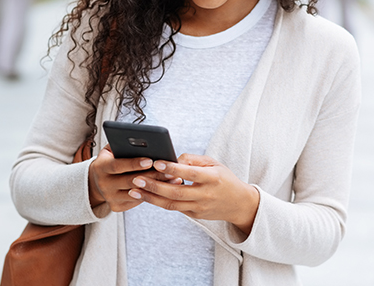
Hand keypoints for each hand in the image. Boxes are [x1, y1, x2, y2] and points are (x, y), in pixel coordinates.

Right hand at [88, 145, 182, 211]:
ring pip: (136, 193)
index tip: (151, 160)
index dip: (134, 163)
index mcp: (100, 167)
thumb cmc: (110, 160)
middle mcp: (103, 184)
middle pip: (130, 181)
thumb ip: (122, 145)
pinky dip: (152, 195)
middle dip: (151, 176)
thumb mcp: (111, 150)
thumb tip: (142, 141)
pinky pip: (137, 201)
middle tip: (170, 171)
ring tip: (174, 179)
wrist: (96, 181)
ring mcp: (110, 197)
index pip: (117, 166)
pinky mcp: (116, 207)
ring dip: (156, 187)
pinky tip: (167, 189)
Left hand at [127, 153, 259, 234]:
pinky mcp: (195, 215)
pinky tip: (145, 196)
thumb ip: (193, 160)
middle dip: (154, 186)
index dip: (172, 169)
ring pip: (171, 204)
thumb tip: (172, 159)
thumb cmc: (224, 178)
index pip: (190, 173)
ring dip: (150, 198)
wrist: (239, 204)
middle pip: (176, 192)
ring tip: (134, 190)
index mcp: (212, 178)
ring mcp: (200, 208)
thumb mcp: (214, 163)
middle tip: (136, 179)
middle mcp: (205, 195)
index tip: (156, 163)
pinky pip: (174, 208)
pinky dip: (159, 202)